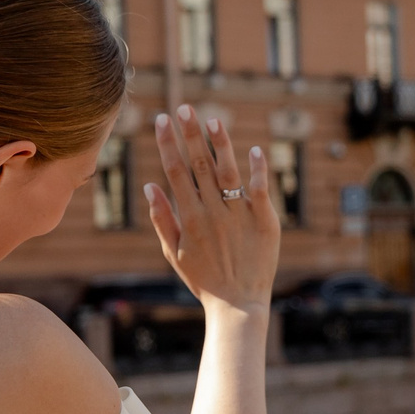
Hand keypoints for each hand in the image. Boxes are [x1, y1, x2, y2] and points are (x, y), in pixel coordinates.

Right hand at [145, 106, 279, 314]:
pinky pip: (260, 190)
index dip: (168, 144)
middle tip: (183, 108)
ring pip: (229, 172)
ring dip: (220, 144)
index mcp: (190, 218)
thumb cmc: (204, 280)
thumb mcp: (174, 253)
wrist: (238, 304)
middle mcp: (214, 213)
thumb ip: (162, 219)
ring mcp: (240, 216)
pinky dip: (258, 170)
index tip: (162, 120)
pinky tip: (253, 150)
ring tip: (212, 119)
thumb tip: (150, 187)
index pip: (176, 172)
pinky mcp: (265, 222)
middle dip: (189, 134)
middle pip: (199, 165)